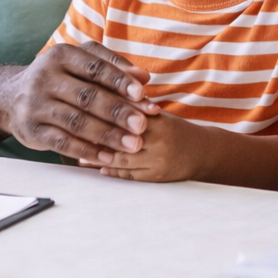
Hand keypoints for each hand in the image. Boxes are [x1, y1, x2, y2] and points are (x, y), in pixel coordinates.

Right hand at [6, 43, 160, 162]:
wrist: (10, 98)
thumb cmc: (58, 77)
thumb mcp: (80, 62)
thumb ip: (111, 64)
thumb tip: (143, 77)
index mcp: (60, 55)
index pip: (94, 68)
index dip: (119, 81)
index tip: (141, 95)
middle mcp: (44, 78)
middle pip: (87, 96)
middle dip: (118, 112)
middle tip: (142, 125)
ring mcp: (36, 105)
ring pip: (77, 122)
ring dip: (108, 135)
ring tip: (133, 144)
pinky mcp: (32, 130)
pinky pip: (62, 143)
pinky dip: (87, 151)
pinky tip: (107, 157)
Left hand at [79, 110, 202, 181]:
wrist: (203, 152)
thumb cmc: (175, 129)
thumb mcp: (158, 114)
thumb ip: (133, 108)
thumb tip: (100, 99)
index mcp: (157, 122)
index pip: (125, 118)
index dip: (103, 117)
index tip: (83, 115)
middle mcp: (158, 141)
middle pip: (121, 140)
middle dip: (97, 140)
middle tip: (74, 138)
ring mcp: (158, 161)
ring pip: (122, 161)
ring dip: (99, 159)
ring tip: (80, 156)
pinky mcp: (157, 177)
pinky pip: (130, 176)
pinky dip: (113, 172)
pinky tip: (99, 168)